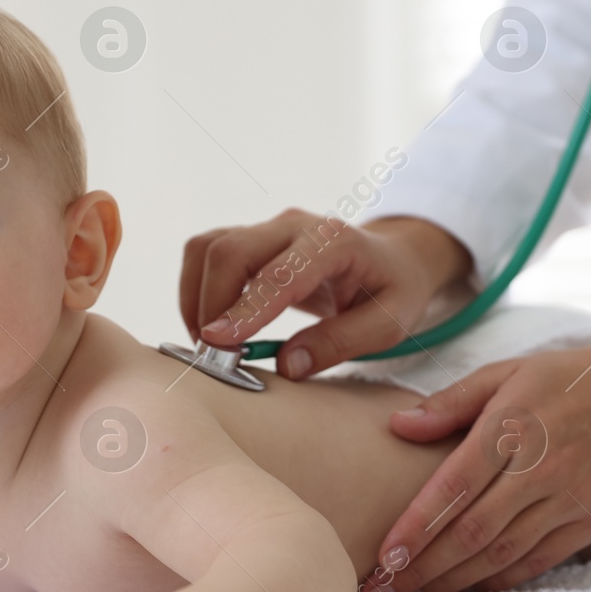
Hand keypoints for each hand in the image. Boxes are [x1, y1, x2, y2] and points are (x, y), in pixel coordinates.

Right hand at [179, 211, 471, 379]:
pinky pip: (206, 253)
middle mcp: (296, 225)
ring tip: (211, 343)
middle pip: (231, 250)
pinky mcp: (251, 238)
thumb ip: (338, 344)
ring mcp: (270, 227)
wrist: (394, 258)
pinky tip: (212, 325)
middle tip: (214, 356)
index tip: (218, 343)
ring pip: (208, 247)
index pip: (280, 274)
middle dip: (210, 304)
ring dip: (196, 296)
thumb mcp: (386, 326)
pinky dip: (196, 289)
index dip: (246, 309)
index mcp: (335, 243)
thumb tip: (286, 366)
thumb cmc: (393, 292)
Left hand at [363, 334, 590, 591]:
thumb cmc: (563, 380)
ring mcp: (569, 500)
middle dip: (424, 567)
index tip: (384, 555)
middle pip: (473, 531)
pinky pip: (536, 562)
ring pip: (501, 554)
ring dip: (453, 581)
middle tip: (382, 589)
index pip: (454, 486)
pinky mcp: (589, 522)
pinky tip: (465, 589)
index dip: (417, 526)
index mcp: (512, 426)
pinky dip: (498, 580)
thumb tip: (398, 426)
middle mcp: (541, 469)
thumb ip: (450, 402)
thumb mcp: (505, 374)